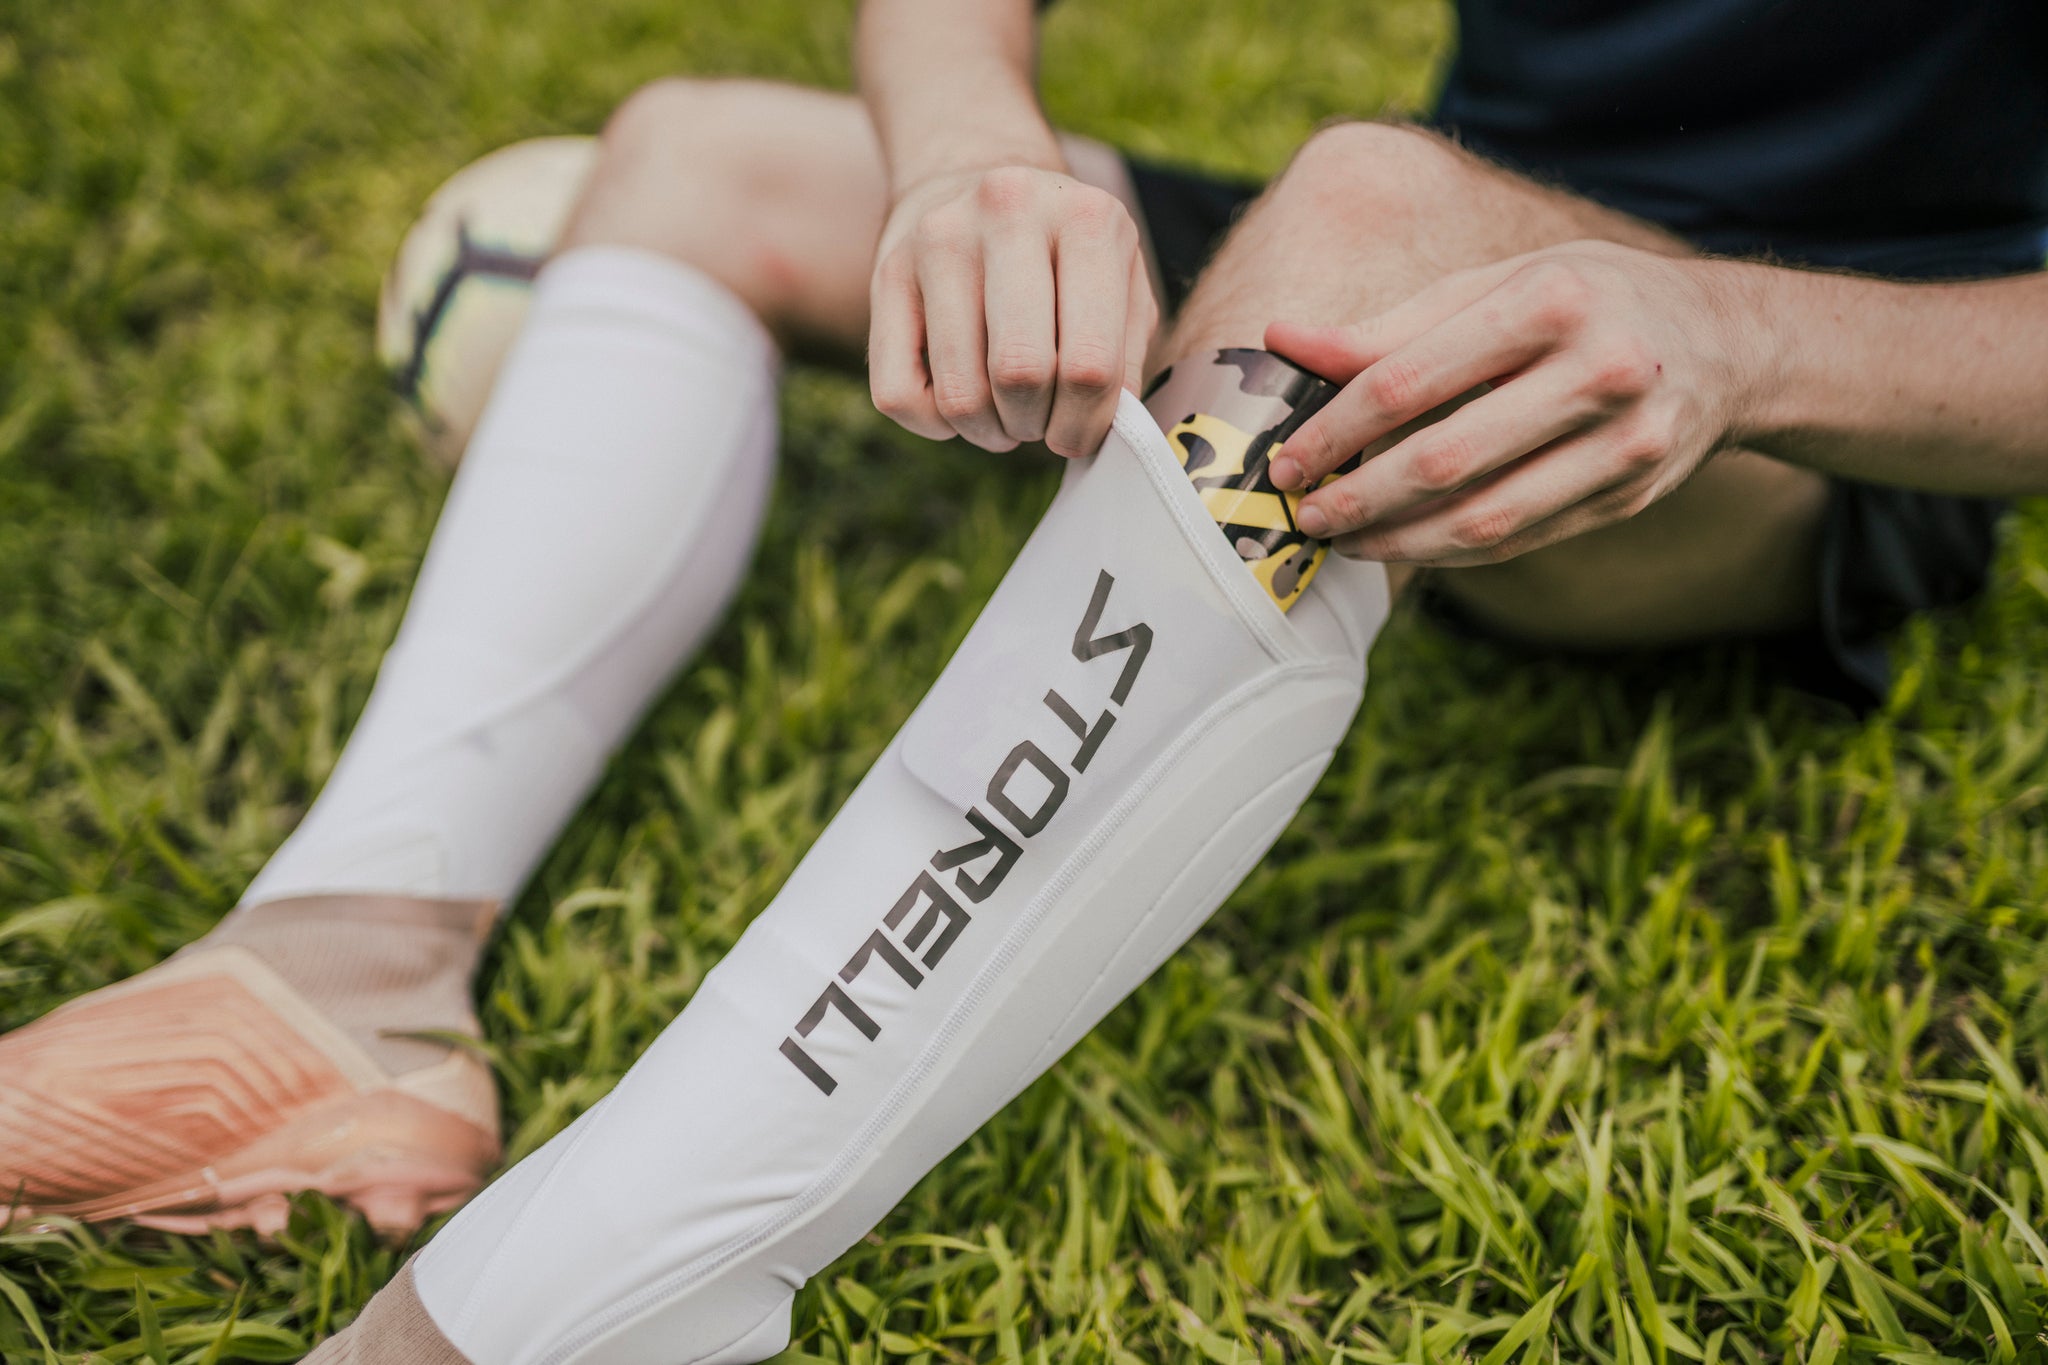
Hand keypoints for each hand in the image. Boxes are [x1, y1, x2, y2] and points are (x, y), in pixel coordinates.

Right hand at [869, 164, 1156, 457]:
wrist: (974, 173)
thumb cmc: (1062, 253)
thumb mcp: (1119, 281)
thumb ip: (1126, 355)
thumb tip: (1107, 430)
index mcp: (1086, 219)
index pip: (1090, 363)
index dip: (1086, 424)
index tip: (1079, 437)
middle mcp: (1009, 212)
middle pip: (1020, 375)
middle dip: (1035, 426)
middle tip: (1040, 424)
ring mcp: (938, 238)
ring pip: (959, 395)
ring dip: (987, 431)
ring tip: (1004, 417)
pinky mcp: (886, 271)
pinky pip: (898, 393)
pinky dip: (932, 424)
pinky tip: (955, 405)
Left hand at [1265, 241, 1759, 564]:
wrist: (1726, 343)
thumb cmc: (1587, 300)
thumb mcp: (1498, 284)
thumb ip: (1392, 325)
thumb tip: (1282, 339)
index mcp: (1551, 300)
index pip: (1412, 379)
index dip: (1336, 429)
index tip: (1286, 461)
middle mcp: (1599, 370)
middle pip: (1445, 458)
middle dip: (1359, 497)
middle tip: (1304, 515)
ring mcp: (1625, 441)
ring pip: (1484, 517)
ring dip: (1398, 540)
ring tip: (1343, 540)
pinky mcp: (1631, 495)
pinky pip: (1520, 538)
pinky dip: (1451, 550)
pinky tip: (1404, 545)